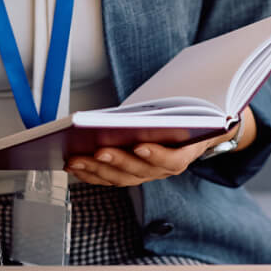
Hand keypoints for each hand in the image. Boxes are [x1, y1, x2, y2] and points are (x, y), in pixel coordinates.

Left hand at [64, 108, 252, 187]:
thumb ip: (180, 108)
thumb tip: (171, 91)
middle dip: (117, 161)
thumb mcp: (190, 109)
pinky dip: (91, 174)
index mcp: (185, 154)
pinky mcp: (130, 174)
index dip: (156, 156)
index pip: (172, 160)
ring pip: (120, 178)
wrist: (196, 132)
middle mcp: (164, 169)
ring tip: (76, 159)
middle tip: (98, 150)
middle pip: (139, 172)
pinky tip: (73, 165)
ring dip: (96, 170)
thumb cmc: (188, 117)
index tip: (140, 146)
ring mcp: (146, 174)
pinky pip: (109, 178)